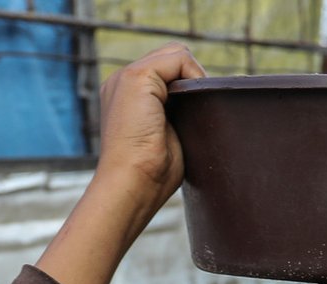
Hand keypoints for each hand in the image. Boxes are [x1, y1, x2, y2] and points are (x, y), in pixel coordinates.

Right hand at [94, 43, 205, 213]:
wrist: (132, 186)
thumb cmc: (151, 176)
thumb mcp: (168, 139)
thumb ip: (177, 116)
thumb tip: (204, 105)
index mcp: (127, 97)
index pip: (165, 72)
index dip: (188, 87)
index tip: (199, 114)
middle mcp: (122, 81)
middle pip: (172, 58)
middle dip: (192, 80)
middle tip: (201, 113)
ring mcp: (126, 76)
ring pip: (176, 54)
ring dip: (194, 79)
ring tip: (196, 112)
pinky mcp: (136, 77)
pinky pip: (179, 58)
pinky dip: (194, 77)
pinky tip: (193, 105)